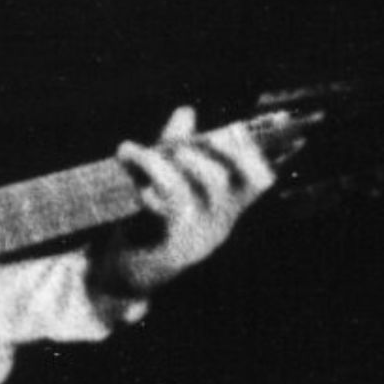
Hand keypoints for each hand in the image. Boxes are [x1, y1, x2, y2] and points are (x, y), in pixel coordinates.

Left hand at [89, 105, 276, 295]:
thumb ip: (175, 146)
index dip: (254, 151)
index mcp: (226, 205)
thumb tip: (187, 111)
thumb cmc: (148, 223)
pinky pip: (165, 207)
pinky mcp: (172, 246)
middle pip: (225, 179)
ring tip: (132, 151)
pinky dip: (146, 181)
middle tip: (175, 146)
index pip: (259, 178)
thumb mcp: (162, 182)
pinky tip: (128, 169)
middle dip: (199, 153)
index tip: (236, 127)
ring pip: (190, 189)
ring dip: (158, 163)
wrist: (124, 273)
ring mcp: (199, 236)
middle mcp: (220, 221)